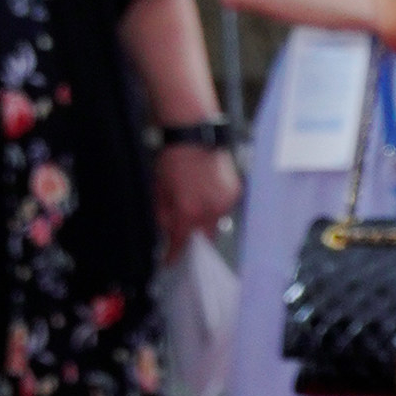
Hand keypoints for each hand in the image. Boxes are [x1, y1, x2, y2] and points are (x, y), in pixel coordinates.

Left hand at [152, 141, 240, 262]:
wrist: (194, 135)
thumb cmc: (173, 160)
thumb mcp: (159, 191)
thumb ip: (164, 216)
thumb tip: (167, 229)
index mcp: (189, 211)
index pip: (181, 243)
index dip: (173, 254)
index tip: (169, 261)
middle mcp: (211, 210)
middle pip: (204, 238)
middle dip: (194, 237)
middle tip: (184, 230)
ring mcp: (226, 200)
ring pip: (216, 223)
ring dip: (206, 220)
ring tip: (195, 205)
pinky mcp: (236, 190)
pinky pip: (225, 208)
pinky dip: (216, 206)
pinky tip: (206, 195)